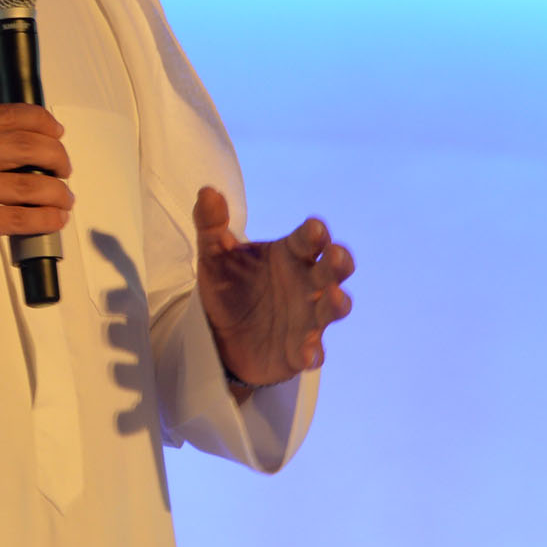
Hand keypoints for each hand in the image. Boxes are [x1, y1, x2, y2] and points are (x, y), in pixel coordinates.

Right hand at [0, 104, 73, 301]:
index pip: (7, 115)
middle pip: (27, 145)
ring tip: (64, 200)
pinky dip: (46, 219)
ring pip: (30, 184)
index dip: (42, 122)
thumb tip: (23, 147)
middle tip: (64, 170)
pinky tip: (53, 220)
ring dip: (57, 193)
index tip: (57, 134)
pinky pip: (20, 217)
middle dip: (57, 158)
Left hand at [193, 186, 353, 389]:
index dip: (315, 233)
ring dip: (337, 303)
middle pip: (333, 269)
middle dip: (339, 262)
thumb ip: (210, 225)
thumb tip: (207, 192)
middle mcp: (307, 282)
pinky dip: (312, 352)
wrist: (219, 335)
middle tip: (337, 255)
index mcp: (290, 254)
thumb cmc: (228, 286)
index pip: (309, 239)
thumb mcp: (213, 255)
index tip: (315, 229)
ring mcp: (308, 317)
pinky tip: (307, 354)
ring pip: (332, 308)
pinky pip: (313, 351)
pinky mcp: (300, 350)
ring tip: (335, 298)